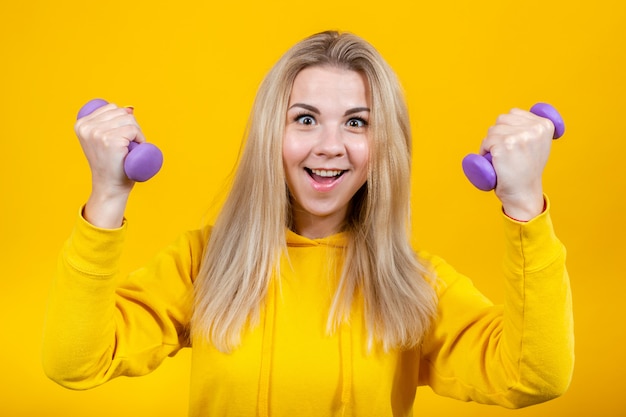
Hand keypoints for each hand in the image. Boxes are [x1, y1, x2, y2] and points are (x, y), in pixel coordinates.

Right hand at [74, 103, 145, 226]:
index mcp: (81, 124)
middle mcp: (87, 127)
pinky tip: (137, 147)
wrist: (110, 186)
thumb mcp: (102, 140)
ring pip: (129, 119)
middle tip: (130, 143)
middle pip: (121, 112)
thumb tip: (130, 108)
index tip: (123, 136)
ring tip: (133, 146)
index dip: (124, 120)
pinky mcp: (111, 140)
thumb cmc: (110, 165)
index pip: (112, 107)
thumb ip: (108, 124)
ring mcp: (98, 133)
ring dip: (137, 132)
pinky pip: (133, 130)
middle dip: (132, 125)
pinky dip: (140, 137)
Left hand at [479, 108, 554, 220]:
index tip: (512, 144)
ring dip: (490, 143)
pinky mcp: (504, 146)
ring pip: (492, 130)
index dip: (507, 128)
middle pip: (501, 120)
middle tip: (504, 152)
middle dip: (498, 134)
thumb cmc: (527, 170)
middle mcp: (533, 129)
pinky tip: (492, 161)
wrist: (523, 192)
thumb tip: (513, 115)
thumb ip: (531, 128)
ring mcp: (518, 137)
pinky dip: (484, 151)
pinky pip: (486, 142)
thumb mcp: (538, 144)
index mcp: (544, 125)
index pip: (514, 113)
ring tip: (499, 158)